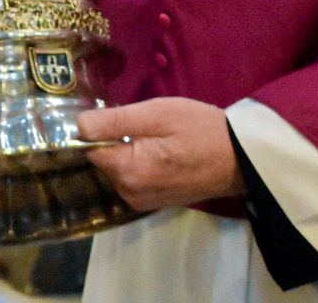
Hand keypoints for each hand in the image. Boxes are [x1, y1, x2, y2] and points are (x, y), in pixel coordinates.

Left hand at [78, 97, 244, 210]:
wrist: (241, 158)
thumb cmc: (200, 129)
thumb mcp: (157, 114)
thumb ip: (113, 121)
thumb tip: (76, 126)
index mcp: (127, 171)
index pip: (90, 148)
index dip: (100, 129)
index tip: (121, 117)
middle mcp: (129, 193)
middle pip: (104, 159)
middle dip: (117, 140)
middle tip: (148, 126)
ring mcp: (142, 202)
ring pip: (117, 169)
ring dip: (130, 151)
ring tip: (160, 139)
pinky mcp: (154, 203)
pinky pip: (133, 179)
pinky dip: (142, 164)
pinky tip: (163, 154)